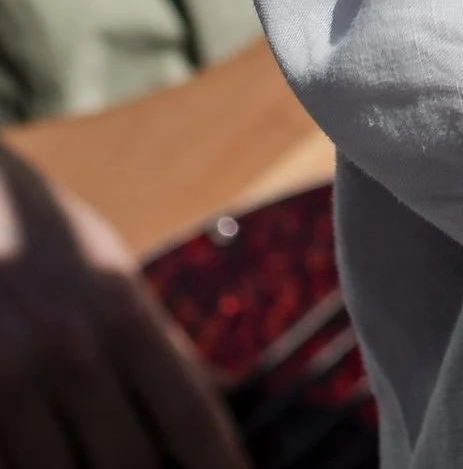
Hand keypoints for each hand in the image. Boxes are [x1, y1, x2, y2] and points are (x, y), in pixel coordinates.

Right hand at [0, 147, 243, 468]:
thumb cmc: (43, 238)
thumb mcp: (111, 272)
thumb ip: (158, 341)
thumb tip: (218, 398)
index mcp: (123, 311)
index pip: (190, 415)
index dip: (221, 464)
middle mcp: (73, 352)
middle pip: (130, 465)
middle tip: (154, 465)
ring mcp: (12, 382)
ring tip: (95, 456)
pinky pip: (11, 462)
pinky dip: (31, 462)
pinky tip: (45, 448)